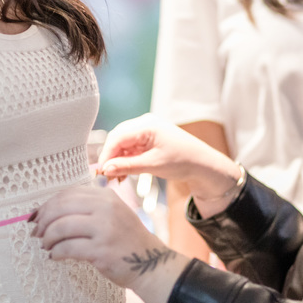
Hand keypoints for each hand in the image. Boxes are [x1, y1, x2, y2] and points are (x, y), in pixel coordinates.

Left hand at [32, 184, 186, 302]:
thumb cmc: (125, 239)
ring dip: (48, 238)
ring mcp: (104, 228)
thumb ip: (87, 207)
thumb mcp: (112, 213)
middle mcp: (106, 208)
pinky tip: (55, 256)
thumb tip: (47, 211)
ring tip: (46, 246)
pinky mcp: (101, 250)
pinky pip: (68, 248)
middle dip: (43, 221)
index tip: (36, 217)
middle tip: (36, 233)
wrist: (150, 262)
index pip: (67, 194)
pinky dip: (56, 252)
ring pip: (61, 227)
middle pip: (61, 208)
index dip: (47, 205)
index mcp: (106, 196)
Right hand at [98, 114, 238, 194]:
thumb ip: (128, 166)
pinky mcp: (148, 139)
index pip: (117, 137)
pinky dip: (125, 160)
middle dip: (110, 158)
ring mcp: (146, 130)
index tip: (100, 172)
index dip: (106, 155)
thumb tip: (105, 170)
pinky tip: (123, 174)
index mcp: (147, 125)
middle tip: (106, 177)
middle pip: (117, 139)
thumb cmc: (182, 161)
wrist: (202, 163)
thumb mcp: (153, 165)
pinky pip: (130, 148)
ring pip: (122, 144)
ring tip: (116, 179)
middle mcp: (145, 124)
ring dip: (117, 161)